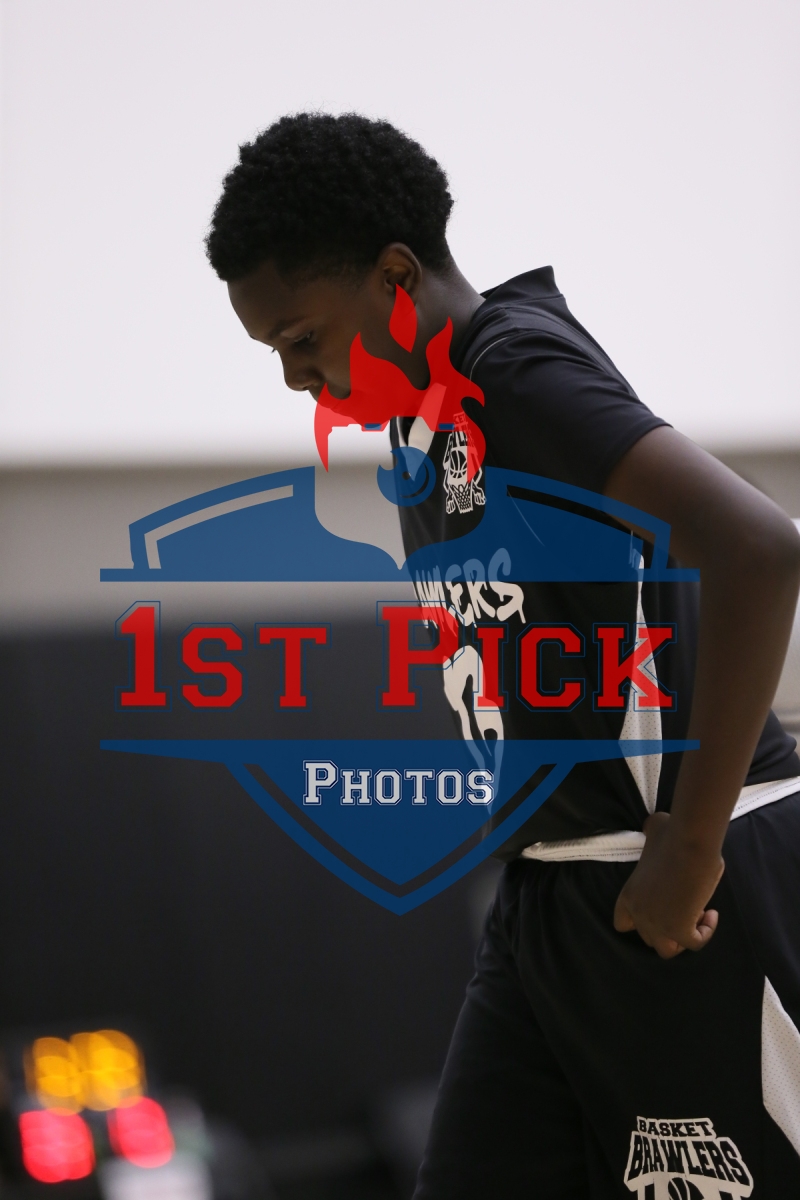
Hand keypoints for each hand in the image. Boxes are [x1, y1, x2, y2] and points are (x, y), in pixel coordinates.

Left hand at [613, 812, 723, 958]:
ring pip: (667, 950)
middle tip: (683, 907)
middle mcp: (640, 914)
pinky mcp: (680, 930)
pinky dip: (705, 932)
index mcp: (628, 895)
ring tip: (695, 917)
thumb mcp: (652, 831)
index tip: (659, 907)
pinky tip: (711, 913)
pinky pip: (694, 944)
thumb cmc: (671, 834)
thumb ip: (649, 835)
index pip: (622, 923)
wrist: (689, 843)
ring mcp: (659, 924)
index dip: (640, 920)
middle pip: (649, 938)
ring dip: (682, 938)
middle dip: (667, 926)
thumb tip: (651, 826)